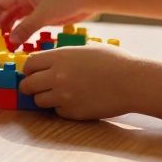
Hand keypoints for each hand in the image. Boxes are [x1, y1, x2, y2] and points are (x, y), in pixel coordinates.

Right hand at [0, 0, 101, 47]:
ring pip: (15, 20)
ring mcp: (35, 6)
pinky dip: (22, 33)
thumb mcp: (45, 14)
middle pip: (5, 12)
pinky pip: (27, 24)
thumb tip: (10, 41)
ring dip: (10, 32)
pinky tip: (21, 44)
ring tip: (8, 47)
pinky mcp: (44, 14)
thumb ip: (26, 28)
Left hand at [20, 43, 139, 120]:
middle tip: (36, 87)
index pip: (29, 65)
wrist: (133, 82)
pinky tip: (76, 101)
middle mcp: (57, 77)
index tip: (32, 73)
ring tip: (59, 94)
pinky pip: (57, 111)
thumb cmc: (114, 62)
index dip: (29, 70)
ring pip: (39, 101)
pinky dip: (62, 108)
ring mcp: (64, 96)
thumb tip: (46, 62)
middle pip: (28, 85)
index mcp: (59, 58)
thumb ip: (63, 56)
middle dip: (30, 86)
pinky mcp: (73, 112)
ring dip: (45, 98)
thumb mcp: (85, 50)